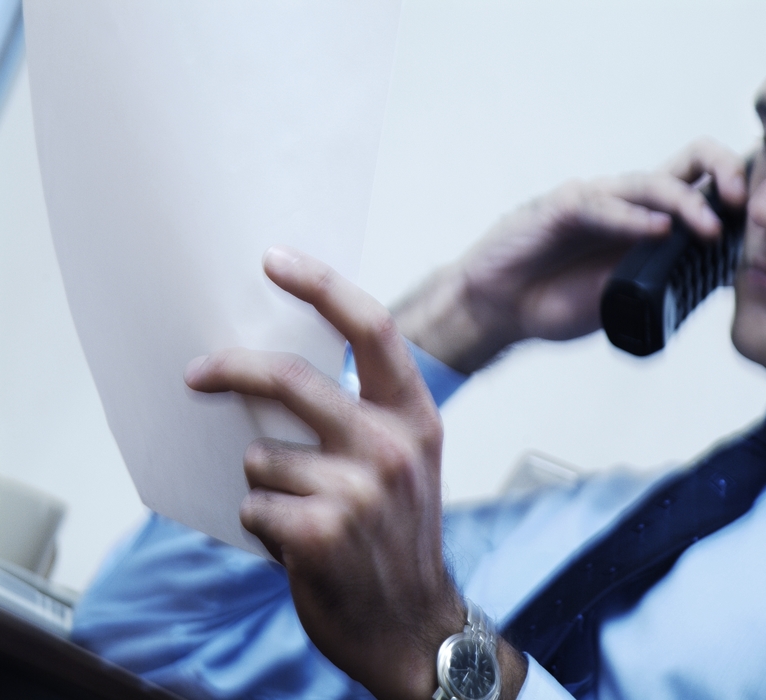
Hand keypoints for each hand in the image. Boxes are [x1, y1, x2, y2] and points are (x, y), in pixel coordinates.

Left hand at [184, 247, 525, 699]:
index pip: (372, 329)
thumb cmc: (398, 538)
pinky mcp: (320, 532)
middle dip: (233, 370)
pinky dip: (263, 526)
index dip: (322, 285)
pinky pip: (254, 506)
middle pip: (291, 379)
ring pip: (262, 457)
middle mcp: (392, 446)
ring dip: (265, 486)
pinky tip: (298, 547)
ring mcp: (359, 490)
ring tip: (301, 515)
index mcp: (415, 418)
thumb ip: (362, 415)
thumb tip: (280, 375)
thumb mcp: (405, 463)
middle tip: (198, 374)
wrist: (414, 626)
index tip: (275, 260)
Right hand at [393, 138, 747, 372]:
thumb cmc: (557, 300)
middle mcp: (626, 203)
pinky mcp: (559, 209)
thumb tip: (719, 281)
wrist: (500, 309)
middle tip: (747, 202)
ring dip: (686, 202)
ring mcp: (594, 202)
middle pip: (687, 163)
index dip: (735, 190)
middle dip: (726, 170)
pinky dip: (630, 219)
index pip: (701, 186)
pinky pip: (600, 206)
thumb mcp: (625, 297)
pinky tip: (655, 230)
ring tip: (711, 227)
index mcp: (646, 222)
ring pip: (650, 182)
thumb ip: (663, 281)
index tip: (765, 217)